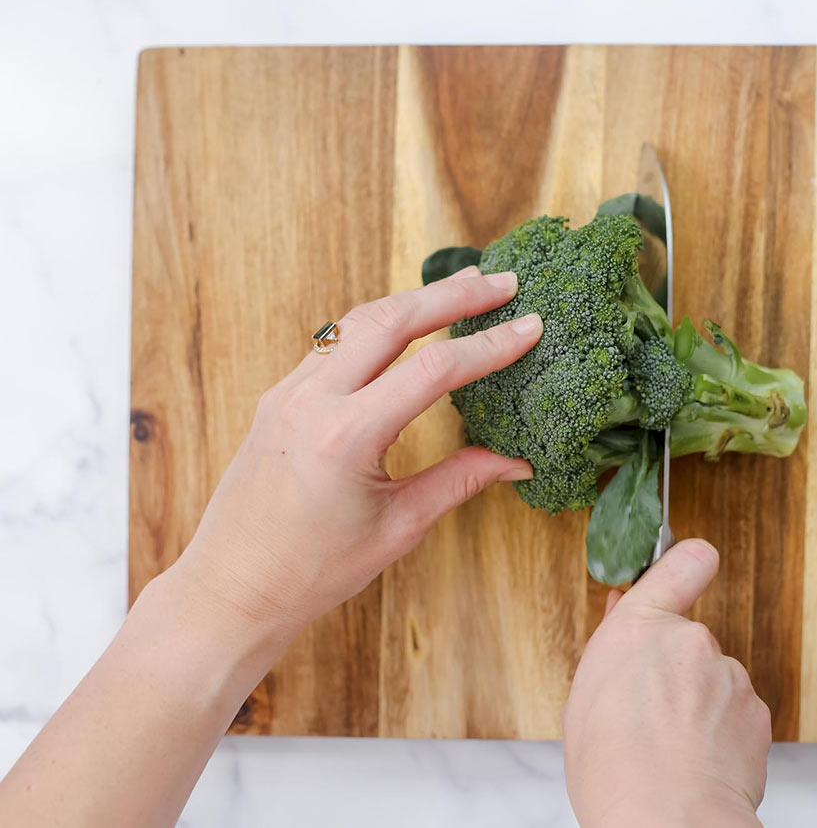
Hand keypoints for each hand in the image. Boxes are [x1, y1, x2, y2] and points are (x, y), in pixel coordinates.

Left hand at [169, 266, 541, 636]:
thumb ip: (460, 481)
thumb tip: (520, 461)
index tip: (531, 326)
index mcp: (345, 436)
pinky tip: (409, 324)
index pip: (433, 371)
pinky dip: (378, 325)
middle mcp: (310, 400)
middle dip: (452, 296)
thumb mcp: (399, 527)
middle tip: (504, 282)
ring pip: (358, 321)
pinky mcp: (278, 398)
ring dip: (414, 300)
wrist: (230, 589)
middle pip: (391, 320)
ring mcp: (287, 393)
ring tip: (464, 288)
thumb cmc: (313, 571)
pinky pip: (335, 344)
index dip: (489, 346)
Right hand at [563, 540, 770, 827]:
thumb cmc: (612, 771)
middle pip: (687, 643)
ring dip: (699, 706)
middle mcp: (690, 640)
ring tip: (671, 750)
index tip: (694, 558)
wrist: (665, 820)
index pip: (680, 564)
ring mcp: (728, 674)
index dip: (689, 560)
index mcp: (639, 628)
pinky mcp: (757, 711)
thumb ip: (612, 649)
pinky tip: (698, 762)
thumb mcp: (584, 701)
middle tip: (650, 716)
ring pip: (714, 682)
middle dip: (676, 672)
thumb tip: (622, 612)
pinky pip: (736, 714)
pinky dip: (722, 734)